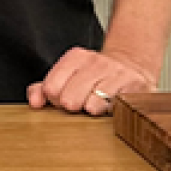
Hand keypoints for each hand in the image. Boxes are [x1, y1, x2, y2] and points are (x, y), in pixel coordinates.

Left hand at [27, 46, 156, 115]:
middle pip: (68, 99)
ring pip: (91, 105)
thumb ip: (43, 88)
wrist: (132, 66)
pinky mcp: (135, 87)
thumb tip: (35, 103)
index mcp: (75, 57)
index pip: (50, 88)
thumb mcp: (68, 76)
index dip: (54, 101)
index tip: (62, 100)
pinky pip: (114, 109)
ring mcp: (116, 73)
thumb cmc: (94, 76)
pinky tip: (111, 108)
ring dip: (92, 111)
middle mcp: (95, 62)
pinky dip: (110, 113)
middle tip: (80, 105)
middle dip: (72, 108)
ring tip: (96, 106)